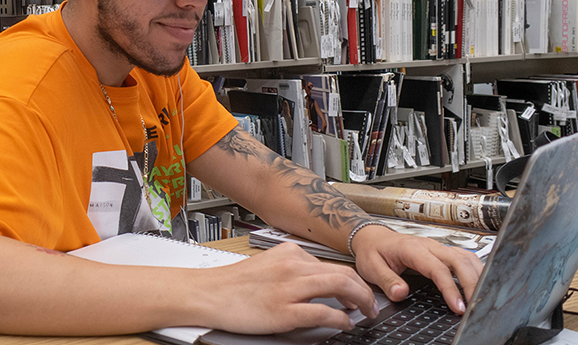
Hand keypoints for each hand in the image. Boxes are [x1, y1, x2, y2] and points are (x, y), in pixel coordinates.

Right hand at [197, 242, 377, 333]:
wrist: (207, 294)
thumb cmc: (232, 285)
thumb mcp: (266, 265)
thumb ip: (291, 270)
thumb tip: (316, 284)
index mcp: (289, 253)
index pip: (331, 265)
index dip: (351, 281)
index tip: (357, 292)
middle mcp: (293, 266)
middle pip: (343, 274)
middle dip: (363, 291)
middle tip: (370, 305)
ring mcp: (290, 287)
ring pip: (340, 287)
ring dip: (359, 302)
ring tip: (365, 313)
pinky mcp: (285, 310)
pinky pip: (324, 312)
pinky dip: (340, 318)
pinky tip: (345, 323)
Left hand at [349, 225, 483, 314]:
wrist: (372, 237)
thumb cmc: (373, 251)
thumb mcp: (371, 267)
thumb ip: (386, 280)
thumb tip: (401, 293)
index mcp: (412, 249)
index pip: (437, 269)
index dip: (450, 288)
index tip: (457, 306)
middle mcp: (429, 245)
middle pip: (459, 260)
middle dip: (471, 283)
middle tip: (475, 305)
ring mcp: (437, 247)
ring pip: (465, 256)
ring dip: (477, 275)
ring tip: (480, 297)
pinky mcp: (441, 251)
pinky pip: (464, 257)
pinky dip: (474, 269)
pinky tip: (478, 282)